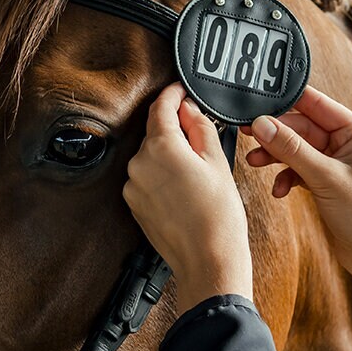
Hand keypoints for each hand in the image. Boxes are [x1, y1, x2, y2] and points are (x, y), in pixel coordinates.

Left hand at [124, 84, 252, 313]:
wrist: (208, 260)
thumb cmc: (218, 216)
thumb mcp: (217, 161)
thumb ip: (200, 127)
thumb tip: (189, 109)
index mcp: (161, 147)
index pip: (161, 107)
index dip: (173, 94)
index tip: (181, 90)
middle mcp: (139, 164)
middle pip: (155, 132)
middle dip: (175, 130)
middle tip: (202, 139)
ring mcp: (133, 186)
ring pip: (150, 156)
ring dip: (169, 155)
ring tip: (197, 173)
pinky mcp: (133, 204)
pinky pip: (146, 178)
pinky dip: (162, 176)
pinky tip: (184, 190)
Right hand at [245, 87, 351, 350]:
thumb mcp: (323, 177)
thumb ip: (291, 149)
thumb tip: (262, 124)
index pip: (315, 104)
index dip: (285, 104)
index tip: (256, 105)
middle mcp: (348, 142)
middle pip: (301, 127)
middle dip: (275, 136)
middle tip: (248, 136)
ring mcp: (336, 161)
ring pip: (297, 148)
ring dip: (276, 156)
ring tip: (254, 163)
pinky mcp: (326, 180)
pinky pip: (299, 168)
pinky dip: (285, 176)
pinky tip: (279, 190)